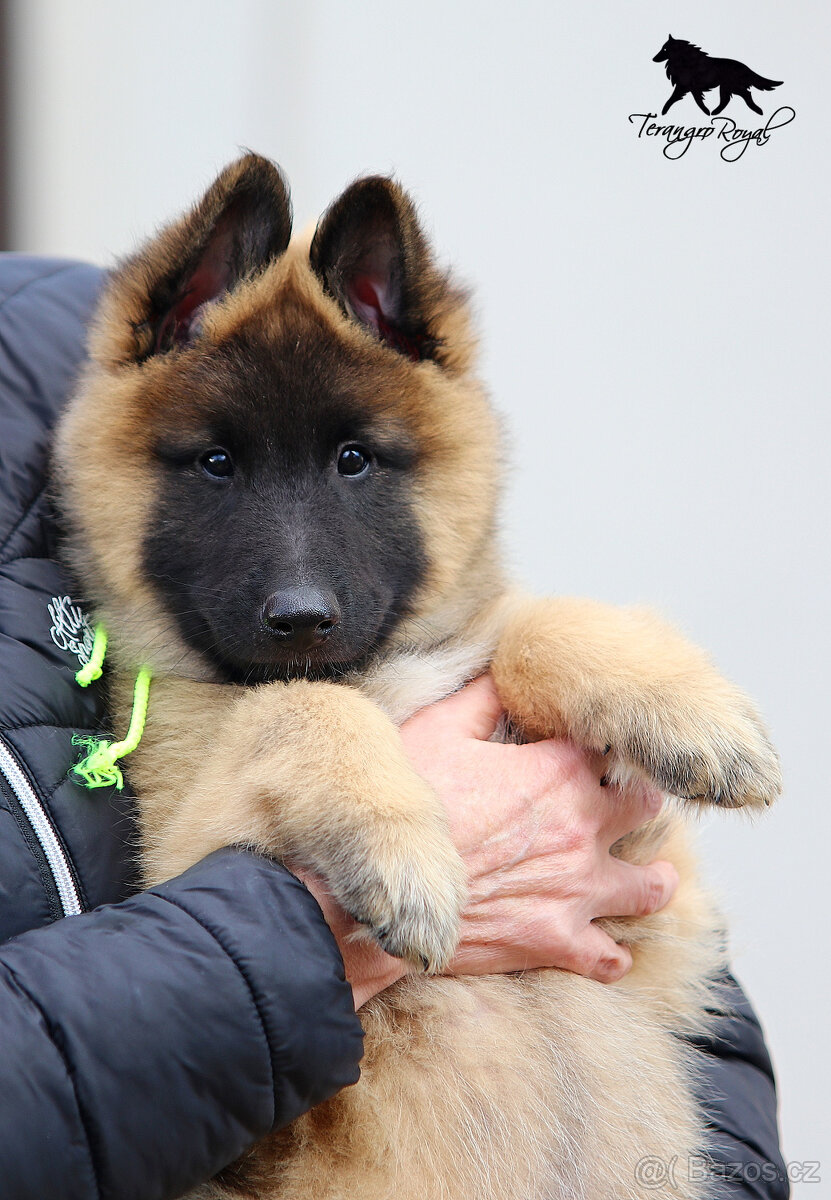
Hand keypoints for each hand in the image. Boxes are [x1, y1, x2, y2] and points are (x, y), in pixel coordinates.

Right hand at [301, 675, 677, 1006]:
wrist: (389, 886)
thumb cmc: (411, 803)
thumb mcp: (439, 728)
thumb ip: (482, 696)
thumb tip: (503, 670)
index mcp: (560, 769)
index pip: (610, 748)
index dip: (604, 747)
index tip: (596, 751)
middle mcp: (583, 826)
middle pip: (644, 808)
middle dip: (638, 803)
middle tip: (627, 806)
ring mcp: (576, 888)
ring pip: (648, 887)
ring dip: (653, 880)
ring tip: (653, 877)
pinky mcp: (558, 940)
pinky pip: (609, 958)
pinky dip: (613, 955)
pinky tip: (610, 949)